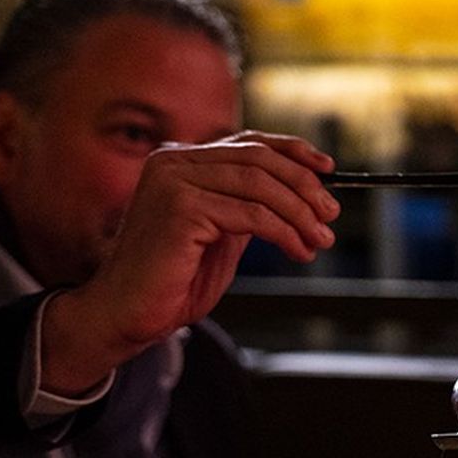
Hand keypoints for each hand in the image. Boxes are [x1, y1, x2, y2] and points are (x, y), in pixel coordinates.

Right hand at [42, 131, 338, 393]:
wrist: (127, 314)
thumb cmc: (173, 280)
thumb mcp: (221, 234)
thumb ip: (248, 207)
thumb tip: (299, 196)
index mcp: (179, 160)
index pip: (248, 142)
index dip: (293, 151)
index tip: (328, 169)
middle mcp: (172, 161)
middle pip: (259, 158)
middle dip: (305, 187)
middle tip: (330, 216)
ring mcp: (173, 181)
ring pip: (260, 185)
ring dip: (300, 213)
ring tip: (320, 239)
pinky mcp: (180, 208)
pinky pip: (252, 214)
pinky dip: (284, 232)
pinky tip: (298, 250)